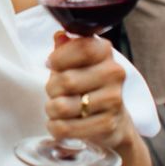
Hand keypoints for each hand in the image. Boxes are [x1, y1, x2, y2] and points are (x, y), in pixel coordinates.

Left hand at [44, 31, 130, 147]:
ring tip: (57, 109)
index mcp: (105, 51)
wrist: (113, 121)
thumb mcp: (76, 63)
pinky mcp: (107, 125)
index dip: (59, 58)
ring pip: (63, 106)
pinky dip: (56, 128)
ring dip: (52, 110)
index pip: (82, 48)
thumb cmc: (88, 86)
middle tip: (54, 93)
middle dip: (50, 89)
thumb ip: (66, 48)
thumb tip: (60, 36)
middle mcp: (114, 73)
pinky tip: (61, 124)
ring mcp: (113, 100)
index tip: (50, 64)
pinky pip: (66, 127)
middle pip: (66, 80)